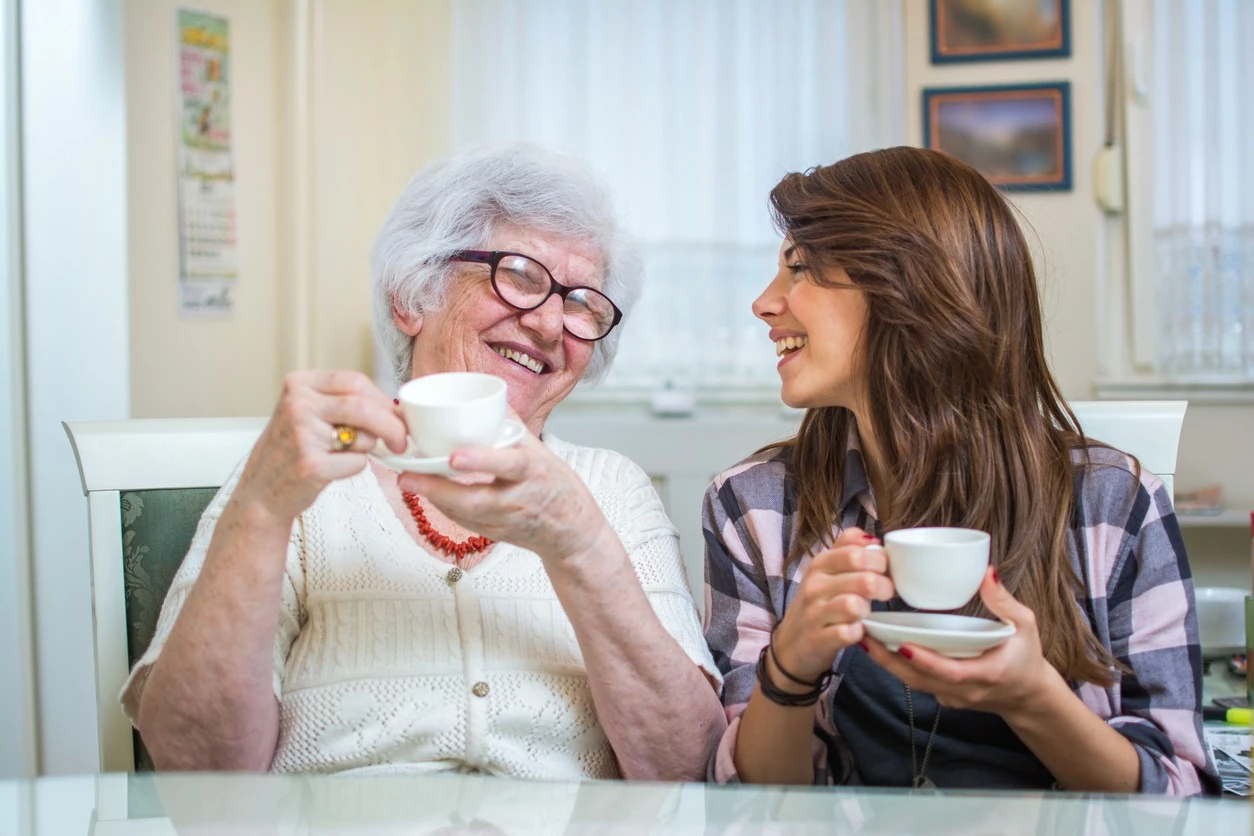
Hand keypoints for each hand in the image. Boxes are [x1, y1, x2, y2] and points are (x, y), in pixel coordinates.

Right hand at [232, 370, 407, 523]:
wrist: (261, 490)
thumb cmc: (291, 451)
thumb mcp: (307, 412)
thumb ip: (342, 402)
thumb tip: (395, 408)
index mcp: (299, 384)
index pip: (355, 381)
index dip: (383, 400)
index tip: (396, 416)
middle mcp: (297, 405)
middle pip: (364, 407)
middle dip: (392, 426)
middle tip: (401, 442)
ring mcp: (302, 435)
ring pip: (364, 436)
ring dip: (366, 449)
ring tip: (342, 455)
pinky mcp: (310, 465)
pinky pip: (357, 463)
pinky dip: (355, 468)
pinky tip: (333, 470)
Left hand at [396, 428, 609, 562]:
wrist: (573, 531)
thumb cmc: (557, 486)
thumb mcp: (542, 452)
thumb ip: (513, 429)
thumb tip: (489, 399)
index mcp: (533, 471)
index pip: (509, 465)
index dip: (481, 461)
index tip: (454, 456)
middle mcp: (519, 499)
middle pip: (475, 500)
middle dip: (438, 489)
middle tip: (408, 476)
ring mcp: (506, 521)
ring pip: (464, 513)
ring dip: (434, 497)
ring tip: (407, 480)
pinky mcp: (494, 534)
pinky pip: (464, 521)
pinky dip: (444, 506)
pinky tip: (426, 492)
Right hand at [771, 528, 895, 682]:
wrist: (790, 645)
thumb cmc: (817, 604)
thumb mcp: (825, 572)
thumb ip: (847, 549)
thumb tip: (873, 538)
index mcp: (820, 564)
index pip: (856, 552)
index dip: (880, 561)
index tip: (886, 571)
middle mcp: (815, 586)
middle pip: (863, 579)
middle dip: (884, 586)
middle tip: (885, 593)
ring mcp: (815, 613)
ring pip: (855, 605)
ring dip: (868, 610)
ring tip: (866, 613)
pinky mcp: (818, 639)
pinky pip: (849, 633)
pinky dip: (859, 633)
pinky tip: (857, 630)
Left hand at [862, 567, 1054, 716]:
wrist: (1027, 695)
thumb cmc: (1026, 656)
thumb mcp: (1025, 625)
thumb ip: (1003, 601)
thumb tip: (986, 572)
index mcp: (986, 673)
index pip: (950, 672)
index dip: (925, 660)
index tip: (902, 644)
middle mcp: (965, 690)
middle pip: (920, 680)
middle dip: (889, 660)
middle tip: (865, 635)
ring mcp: (952, 697)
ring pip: (913, 683)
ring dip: (887, 663)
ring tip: (864, 637)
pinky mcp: (944, 696)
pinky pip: (917, 683)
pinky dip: (898, 666)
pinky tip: (880, 647)